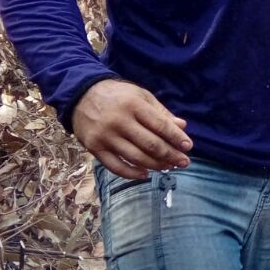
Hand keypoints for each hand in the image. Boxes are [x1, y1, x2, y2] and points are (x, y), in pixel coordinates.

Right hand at [73, 79, 192, 179]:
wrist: (81, 95)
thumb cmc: (118, 96)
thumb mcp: (141, 96)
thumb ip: (161, 112)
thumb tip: (182, 126)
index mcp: (133, 105)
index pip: (160, 125)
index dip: (176, 137)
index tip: (188, 146)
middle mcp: (119, 121)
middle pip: (150, 144)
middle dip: (170, 155)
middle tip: (184, 162)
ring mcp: (105, 136)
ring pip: (135, 157)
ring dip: (155, 165)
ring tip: (169, 167)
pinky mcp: (94, 148)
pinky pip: (115, 166)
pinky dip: (132, 173)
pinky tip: (145, 174)